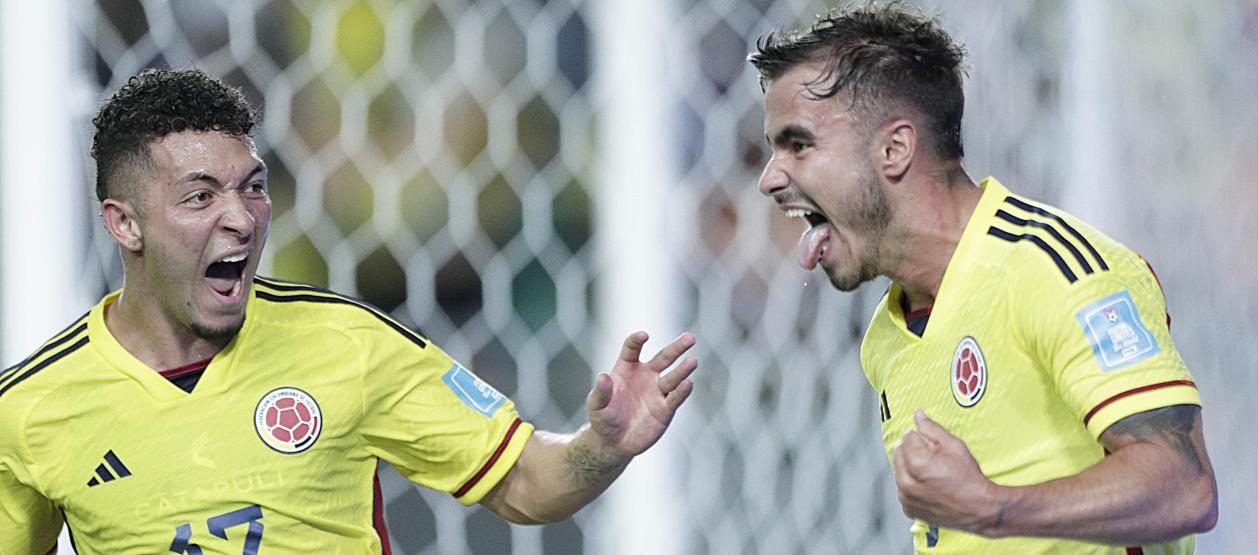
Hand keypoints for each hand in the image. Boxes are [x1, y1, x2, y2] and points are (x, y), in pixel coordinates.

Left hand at [585, 331, 697, 462]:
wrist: (613, 442)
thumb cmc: (603, 418)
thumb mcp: (596, 405)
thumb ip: (600, 391)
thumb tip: (602, 376)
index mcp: (627, 368)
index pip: (633, 348)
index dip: (637, 341)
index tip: (643, 336)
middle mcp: (646, 376)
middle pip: (663, 357)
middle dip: (676, 348)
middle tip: (690, 337)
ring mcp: (658, 392)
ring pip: (673, 377)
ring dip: (683, 370)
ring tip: (693, 361)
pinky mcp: (666, 409)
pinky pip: (675, 398)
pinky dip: (682, 391)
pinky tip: (688, 383)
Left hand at [892, 410, 1002, 534]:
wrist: (979, 509)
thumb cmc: (969, 479)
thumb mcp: (954, 446)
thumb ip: (932, 429)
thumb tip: (918, 415)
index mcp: (917, 463)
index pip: (908, 437)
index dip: (924, 440)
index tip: (935, 448)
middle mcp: (907, 482)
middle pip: (899, 453)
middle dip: (914, 452)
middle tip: (934, 460)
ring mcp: (907, 497)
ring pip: (899, 471)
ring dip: (911, 468)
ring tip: (932, 474)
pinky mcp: (909, 508)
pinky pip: (903, 489)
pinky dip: (912, 486)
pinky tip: (928, 486)